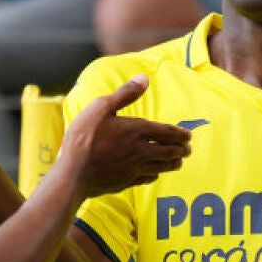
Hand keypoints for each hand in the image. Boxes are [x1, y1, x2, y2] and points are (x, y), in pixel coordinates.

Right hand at [60, 77, 190, 198]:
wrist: (73, 173)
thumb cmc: (84, 137)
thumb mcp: (101, 107)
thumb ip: (125, 94)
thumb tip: (144, 78)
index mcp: (137, 130)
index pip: (166, 132)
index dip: (180, 134)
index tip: (189, 136)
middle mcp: (140, 151)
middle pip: (168, 151)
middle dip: (181, 150)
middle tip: (188, 150)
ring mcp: (134, 169)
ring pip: (160, 166)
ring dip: (173, 163)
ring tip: (179, 162)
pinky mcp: (125, 182)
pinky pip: (146, 179)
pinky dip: (154, 175)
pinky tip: (154, 174)